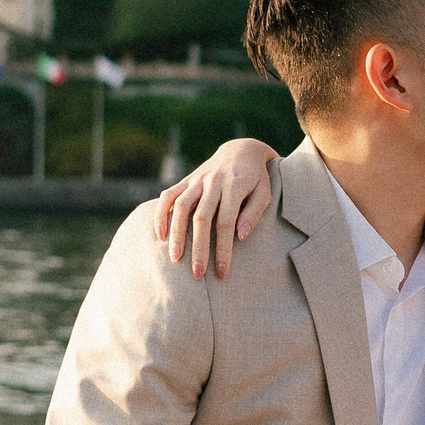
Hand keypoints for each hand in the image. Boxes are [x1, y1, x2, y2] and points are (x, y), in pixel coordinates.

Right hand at [153, 138, 278, 279]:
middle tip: (197, 274)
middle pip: (202, 218)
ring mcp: (197, 180)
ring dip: (177, 234)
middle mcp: (213, 182)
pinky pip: (169, 196)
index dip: (223, 249)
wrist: (241, 150)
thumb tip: (241, 236)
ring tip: (174, 259)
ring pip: (181, 207)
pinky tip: (160, 235)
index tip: (222, 272)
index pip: (225, 222)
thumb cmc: (257, 179)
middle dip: (199, 248)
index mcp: (234, 186)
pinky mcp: (186, 180)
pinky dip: (161, 214)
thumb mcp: (265, 193)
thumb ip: (254, 213)